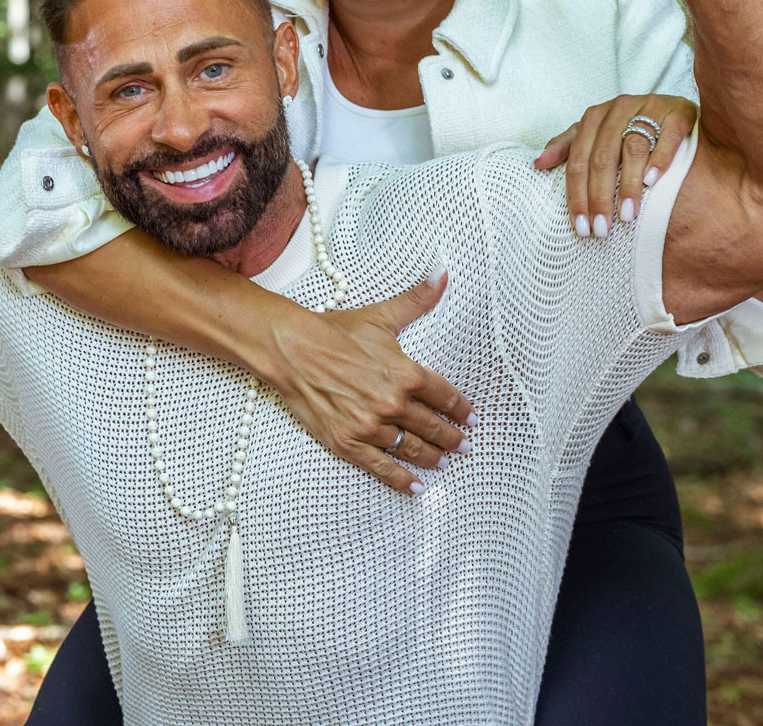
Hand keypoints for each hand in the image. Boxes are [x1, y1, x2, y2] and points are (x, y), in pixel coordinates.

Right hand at [257, 272, 474, 493]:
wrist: (292, 350)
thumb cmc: (335, 332)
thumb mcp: (381, 316)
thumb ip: (417, 300)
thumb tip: (443, 274)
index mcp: (405, 373)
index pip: (444, 396)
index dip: (460, 409)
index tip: (470, 418)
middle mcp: (392, 403)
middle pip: (433, 427)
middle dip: (452, 438)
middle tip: (465, 446)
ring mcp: (371, 426)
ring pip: (412, 448)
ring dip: (433, 458)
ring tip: (445, 462)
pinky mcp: (349, 442)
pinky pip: (382, 467)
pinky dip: (402, 480)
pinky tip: (417, 487)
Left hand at [534, 94, 696, 237]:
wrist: (674, 107)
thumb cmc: (629, 125)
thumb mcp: (596, 134)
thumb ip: (567, 146)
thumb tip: (537, 164)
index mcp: (595, 116)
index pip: (579, 161)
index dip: (578, 195)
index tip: (582, 226)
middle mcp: (620, 108)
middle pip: (603, 158)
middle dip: (600, 197)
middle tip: (602, 229)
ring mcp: (650, 108)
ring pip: (633, 148)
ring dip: (629, 185)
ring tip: (627, 215)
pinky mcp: (678, 112)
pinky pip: (668, 136)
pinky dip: (659, 159)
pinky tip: (652, 182)